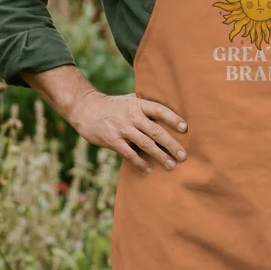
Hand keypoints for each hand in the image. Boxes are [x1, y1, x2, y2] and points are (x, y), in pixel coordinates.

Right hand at [69, 91, 187, 173]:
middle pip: (156, 131)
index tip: (185, 128)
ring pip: (145, 144)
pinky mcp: (112, 140)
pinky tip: (149, 169)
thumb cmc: (112, 106)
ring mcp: (122, 128)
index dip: (173, 118)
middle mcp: (132, 116)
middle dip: (171, 144)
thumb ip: (145, 106)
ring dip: (160, 156)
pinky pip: (129, 154)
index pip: (159, 110)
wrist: (85, 108)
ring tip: (171, 165)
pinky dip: (140, 163)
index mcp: (138, 104)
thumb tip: (167, 112)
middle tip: (183, 156)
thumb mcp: (129, 100)